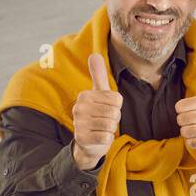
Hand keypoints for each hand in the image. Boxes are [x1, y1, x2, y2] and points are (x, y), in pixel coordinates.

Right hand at [72, 53, 122, 169]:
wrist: (89, 141)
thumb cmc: (98, 114)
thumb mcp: (99, 94)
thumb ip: (98, 75)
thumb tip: (94, 54)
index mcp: (85, 95)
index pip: (117, 99)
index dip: (117, 106)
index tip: (106, 109)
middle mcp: (79, 107)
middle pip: (114, 112)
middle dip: (114, 118)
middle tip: (105, 120)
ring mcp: (79, 123)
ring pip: (111, 124)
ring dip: (111, 128)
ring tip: (101, 128)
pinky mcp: (82, 138)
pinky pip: (106, 136)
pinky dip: (107, 138)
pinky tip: (99, 137)